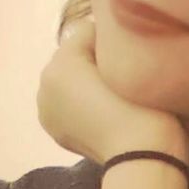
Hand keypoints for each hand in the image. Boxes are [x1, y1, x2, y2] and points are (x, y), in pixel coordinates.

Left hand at [36, 19, 188, 164]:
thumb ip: (113, 40)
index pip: (88, 32)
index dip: (113, 38)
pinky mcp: (55, 131)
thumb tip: (112, 34)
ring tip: (117, 93)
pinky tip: (105, 111)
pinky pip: (69, 102)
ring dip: (89, 80)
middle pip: (75, 56)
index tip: (133, 53)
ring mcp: (47, 111)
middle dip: (96, 59)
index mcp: (60, 64)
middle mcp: (45, 84)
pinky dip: (83, 102)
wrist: (143, 156)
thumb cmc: (142, 105)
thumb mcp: (130, 60)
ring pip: (71, 80)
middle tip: (127, 71)